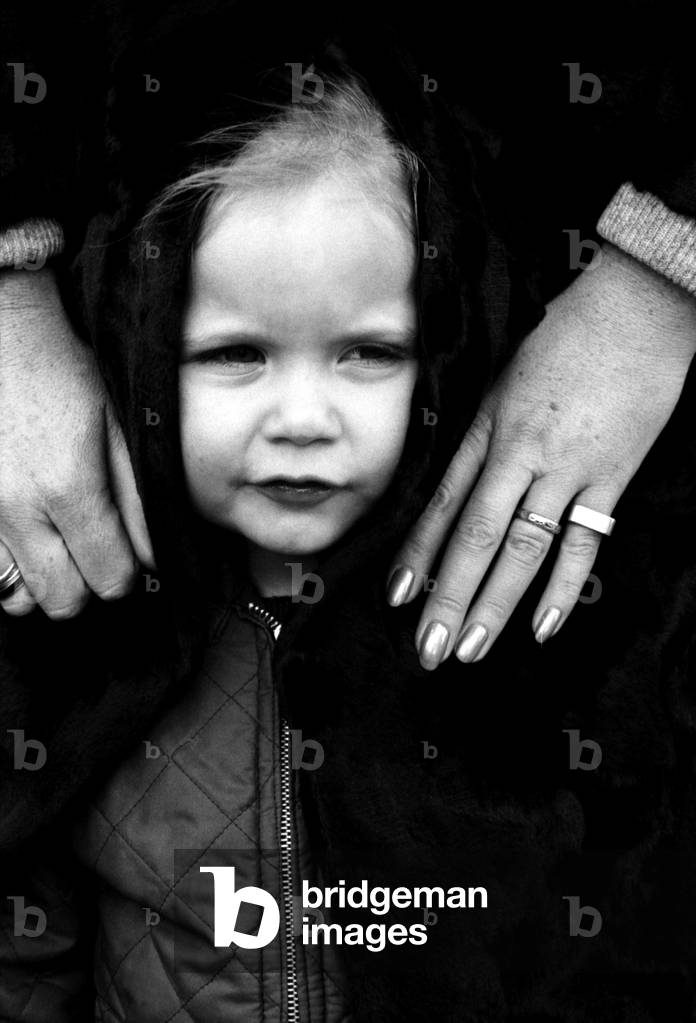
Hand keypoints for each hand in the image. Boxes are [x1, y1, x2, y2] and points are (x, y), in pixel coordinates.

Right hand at [0, 267, 154, 617]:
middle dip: (88, 583)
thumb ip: (138, 498)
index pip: (111, 578)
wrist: (2, 335)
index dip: (127, 572)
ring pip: (19, 596)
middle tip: (94, 551)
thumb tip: (153, 556)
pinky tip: (27, 536)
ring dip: (45, 580)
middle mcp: (17, 509)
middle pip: (64, 600)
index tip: (127, 551)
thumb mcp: (117, 428)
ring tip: (58, 544)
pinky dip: (10, 568)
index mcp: (68, 487)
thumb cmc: (64, 373)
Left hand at [387, 242, 695, 668]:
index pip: (441, 505)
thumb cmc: (565, 338)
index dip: (417, 555)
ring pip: (524, 550)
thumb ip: (483, 437)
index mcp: (488, 430)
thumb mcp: (505, 382)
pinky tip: (544, 626)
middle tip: (428, 651)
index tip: (396, 598)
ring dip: (494, 604)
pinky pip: (586, 544)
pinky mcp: (612, 479)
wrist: (637, 307)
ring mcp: (567, 471)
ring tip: (471, 649)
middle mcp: (519, 456)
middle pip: (475, 539)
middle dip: (448, 599)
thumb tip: (457, 490)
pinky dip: (565, 587)